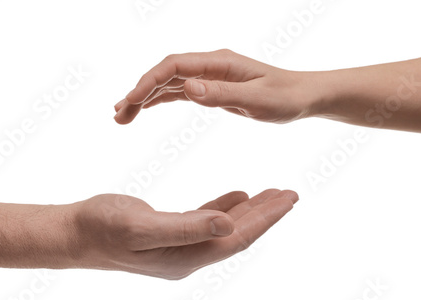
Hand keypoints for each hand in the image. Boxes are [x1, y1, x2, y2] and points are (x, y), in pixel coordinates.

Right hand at [69, 189, 297, 279]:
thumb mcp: (141, 226)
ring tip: (272, 194)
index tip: (289, 199)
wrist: (75, 233)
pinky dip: (224, 208)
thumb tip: (226, 226)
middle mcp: (188, 255)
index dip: (265, 219)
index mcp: (186, 256)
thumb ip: (184, 227)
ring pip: (224, 227)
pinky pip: (205, 220)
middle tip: (290, 193)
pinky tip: (237, 197)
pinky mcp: (169, 234)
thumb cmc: (102, 228)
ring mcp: (179, 246)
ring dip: (249, 211)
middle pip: (237, 234)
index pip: (237, 238)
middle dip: (265, 214)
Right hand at [114, 49, 316, 124]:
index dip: (149, 82)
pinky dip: (159, 99)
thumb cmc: (285, 97)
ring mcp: (209, 76)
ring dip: (144, 97)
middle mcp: (210, 66)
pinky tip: (145, 108)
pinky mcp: (212, 88)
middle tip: (118, 115)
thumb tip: (187, 87)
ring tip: (122, 115)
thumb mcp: (257, 100)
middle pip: (165, 73)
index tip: (131, 101)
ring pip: (168, 83)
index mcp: (219, 63)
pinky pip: (179, 91)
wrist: (303, 96)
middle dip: (139, 92)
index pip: (175, 66)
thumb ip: (222, 95)